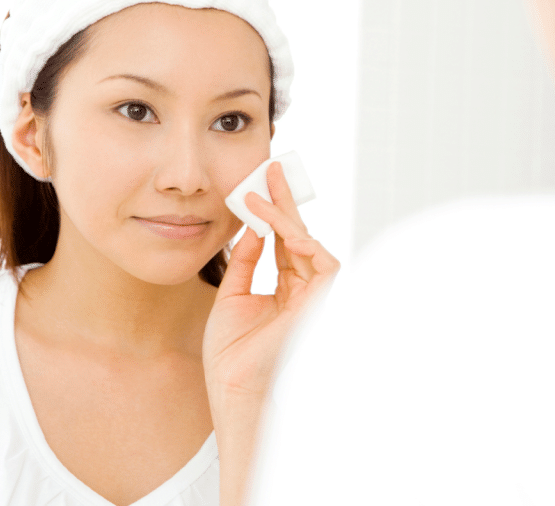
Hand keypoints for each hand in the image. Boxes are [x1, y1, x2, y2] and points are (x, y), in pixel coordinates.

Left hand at [203, 161, 339, 399]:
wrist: (232, 385)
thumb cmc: (231, 352)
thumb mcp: (231, 294)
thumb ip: (245, 261)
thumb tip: (251, 227)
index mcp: (286, 289)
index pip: (284, 242)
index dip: (273, 213)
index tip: (259, 185)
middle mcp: (304, 289)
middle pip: (298, 235)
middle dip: (284, 201)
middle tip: (270, 170)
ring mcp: (314, 296)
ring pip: (309, 243)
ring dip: (284, 218)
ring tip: (259, 199)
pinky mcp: (321, 303)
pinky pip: (323, 262)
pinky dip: (304, 242)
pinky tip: (281, 229)